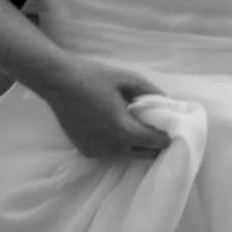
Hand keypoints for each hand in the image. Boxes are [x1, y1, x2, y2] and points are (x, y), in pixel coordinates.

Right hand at [28, 58, 172, 158]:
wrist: (58, 83)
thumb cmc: (94, 78)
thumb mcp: (128, 78)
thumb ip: (151, 92)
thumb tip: (169, 103)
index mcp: (125, 131)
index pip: (157, 143)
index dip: (168, 135)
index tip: (172, 127)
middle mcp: (112, 148)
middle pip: (145, 153)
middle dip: (153, 141)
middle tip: (156, 126)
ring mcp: (98, 153)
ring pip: (128, 154)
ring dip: (135, 143)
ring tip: (136, 124)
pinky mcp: (87, 152)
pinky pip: (111, 152)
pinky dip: (117, 143)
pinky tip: (114, 126)